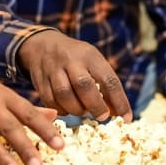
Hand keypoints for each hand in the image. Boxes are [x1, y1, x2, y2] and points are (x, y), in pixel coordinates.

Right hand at [18, 31, 132, 121]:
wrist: (42, 45)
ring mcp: (53, 70)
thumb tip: (120, 114)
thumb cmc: (76, 58)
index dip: (119, 101)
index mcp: (90, 55)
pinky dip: (61, 110)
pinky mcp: (40, 81)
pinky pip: (50, 101)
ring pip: (65, 95)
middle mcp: (71, 60)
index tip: (125, 118)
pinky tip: (68, 110)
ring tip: (83, 111)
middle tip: (103, 116)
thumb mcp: (93, 61)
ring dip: (77, 109)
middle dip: (96, 106)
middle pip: (84, 85)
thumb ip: (105, 84)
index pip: (108, 79)